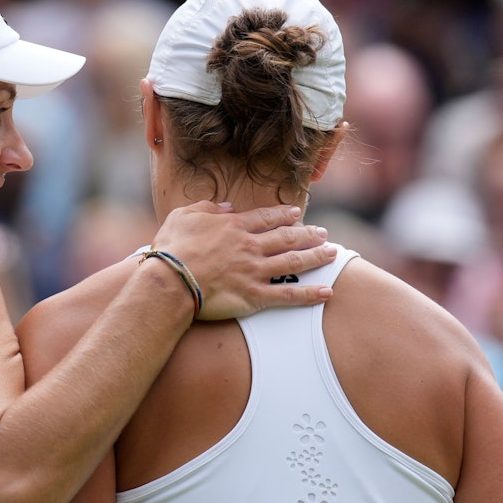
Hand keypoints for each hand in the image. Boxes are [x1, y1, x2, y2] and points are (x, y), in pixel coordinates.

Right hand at [150, 201, 335, 320]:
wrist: (170, 280)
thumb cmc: (171, 248)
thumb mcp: (184, 216)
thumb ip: (208, 208)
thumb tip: (227, 207)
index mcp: (234, 227)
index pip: (266, 218)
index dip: (284, 215)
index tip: (297, 213)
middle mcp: (250, 246)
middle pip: (287, 237)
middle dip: (308, 235)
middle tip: (323, 234)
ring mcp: (255, 271)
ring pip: (294, 262)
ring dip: (316, 257)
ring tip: (332, 254)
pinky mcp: (254, 296)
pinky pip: (288, 294)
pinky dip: (309, 294)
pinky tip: (327, 291)